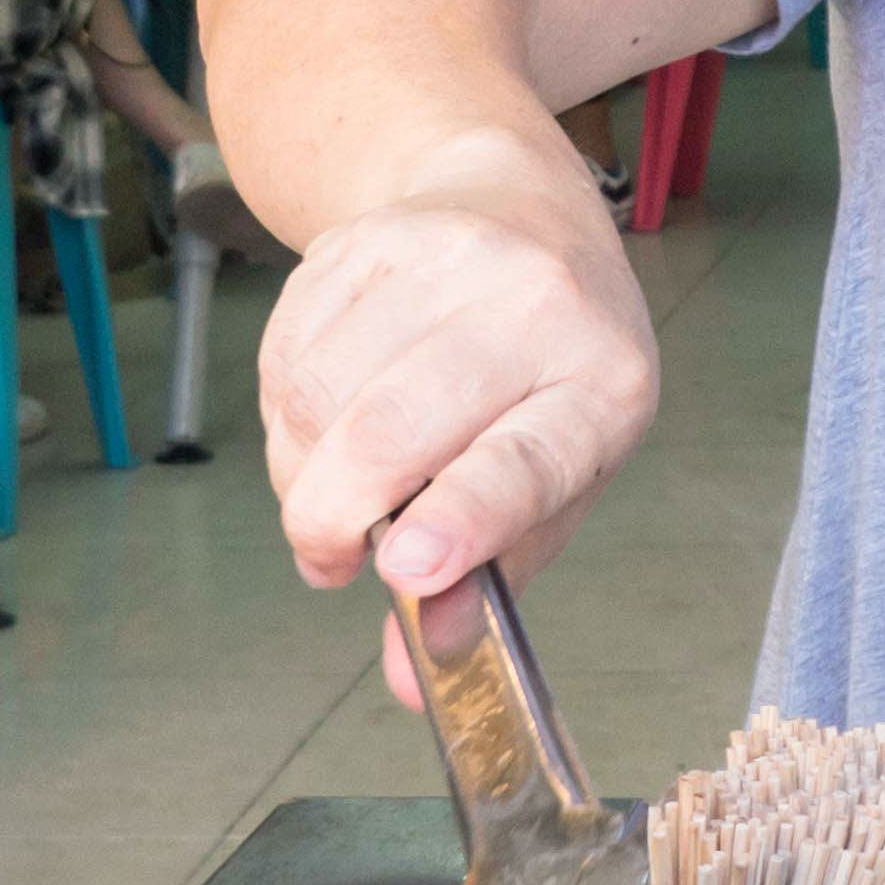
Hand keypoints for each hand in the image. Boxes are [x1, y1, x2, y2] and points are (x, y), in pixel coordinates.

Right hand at [255, 141, 658, 704]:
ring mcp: (444, 258)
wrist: (521, 205)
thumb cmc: (548, 369)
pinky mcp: (367, 237)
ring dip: (299, 474)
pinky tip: (324, 419)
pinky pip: (284, 354)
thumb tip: (416, 679)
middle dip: (331, 518)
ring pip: (316, 395)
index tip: (405, 570)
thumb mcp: (560, 476)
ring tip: (332, 490)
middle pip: (393, 428)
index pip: (525, 461)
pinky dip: (284, 415)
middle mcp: (531, 307)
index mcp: (601, 385)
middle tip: (328, 560)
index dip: (463, 520)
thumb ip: (489, 579)